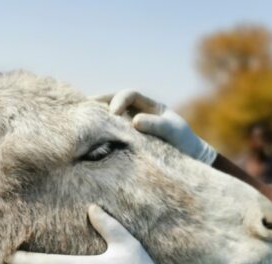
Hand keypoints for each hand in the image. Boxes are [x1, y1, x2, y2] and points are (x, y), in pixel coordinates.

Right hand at [92, 89, 217, 164]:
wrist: (191, 160)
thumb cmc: (183, 142)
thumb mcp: (172, 131)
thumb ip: (156, 125)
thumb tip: (134, 121)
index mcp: (150, 105)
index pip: (130, 95)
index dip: (119, 100)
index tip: (113, 113)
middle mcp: (138, 112)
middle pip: (114, 101)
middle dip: (99, 103)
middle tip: (83, 108)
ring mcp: (131, 126)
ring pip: (110, 117)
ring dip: (97, 117)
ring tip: (80, 121)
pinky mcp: (127, 141)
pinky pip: (111, 133)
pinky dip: (100, 133)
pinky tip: (88, 139)